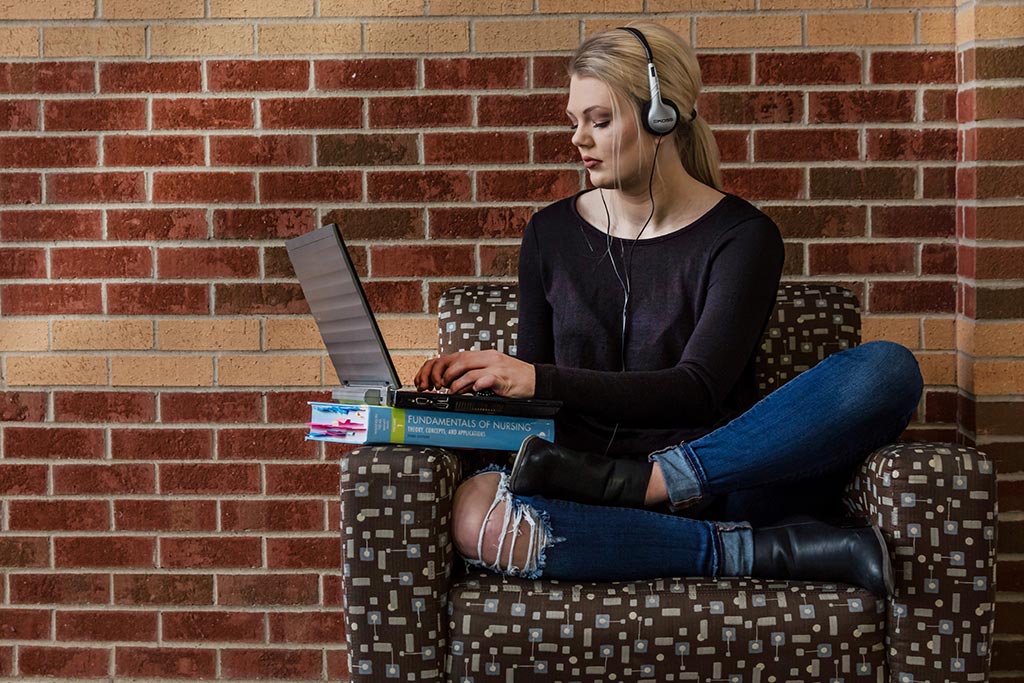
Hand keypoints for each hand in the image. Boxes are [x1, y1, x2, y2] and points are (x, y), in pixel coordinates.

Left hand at [414, 350, 535, 398]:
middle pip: (458, 360)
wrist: (537, 380)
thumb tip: (453, 386)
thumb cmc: (514, 379)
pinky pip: (486, 378)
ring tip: (452, 391)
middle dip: (443, 373)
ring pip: (468, 369)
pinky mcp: (504, 377)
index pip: (454, 357)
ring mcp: (496, 366)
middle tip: (438, 386)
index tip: (429, 379)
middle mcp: (487, 358)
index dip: (438, 367)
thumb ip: (471, 378)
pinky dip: (476, 384)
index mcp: (482, 356)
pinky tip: (472, 390)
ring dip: (456, 382)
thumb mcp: (489, 375)